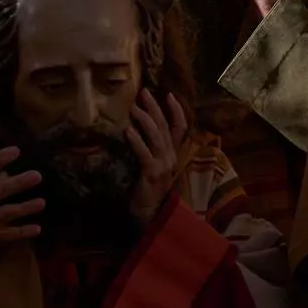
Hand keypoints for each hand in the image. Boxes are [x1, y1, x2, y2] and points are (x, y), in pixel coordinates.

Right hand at [0, 146, 43, 263]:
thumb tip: (7, 172)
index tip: (16, 150)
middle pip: (0, 191)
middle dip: (19, 183)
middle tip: (37, 176)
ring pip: (7, 213)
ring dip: (25, 208)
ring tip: (42, 202)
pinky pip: (8, 235)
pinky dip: (23, 232)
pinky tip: (37, 229)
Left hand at [126, 89, 187, 226]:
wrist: (150, 215)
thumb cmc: (148, 190)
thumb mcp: (152, 166)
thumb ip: (150, 149)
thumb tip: (137, 127)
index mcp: (172, 154)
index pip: (179, 127)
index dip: (176, 110)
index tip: (168, 94)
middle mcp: (171, 157)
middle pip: (165, 126)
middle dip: (155, 107)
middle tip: (144, 92)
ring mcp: (163, 165)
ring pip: (156, 137)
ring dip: (145, 120)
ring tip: (134, 108)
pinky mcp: (152, 174)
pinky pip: (144, 153)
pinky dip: (137, 141)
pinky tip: (128, 131)